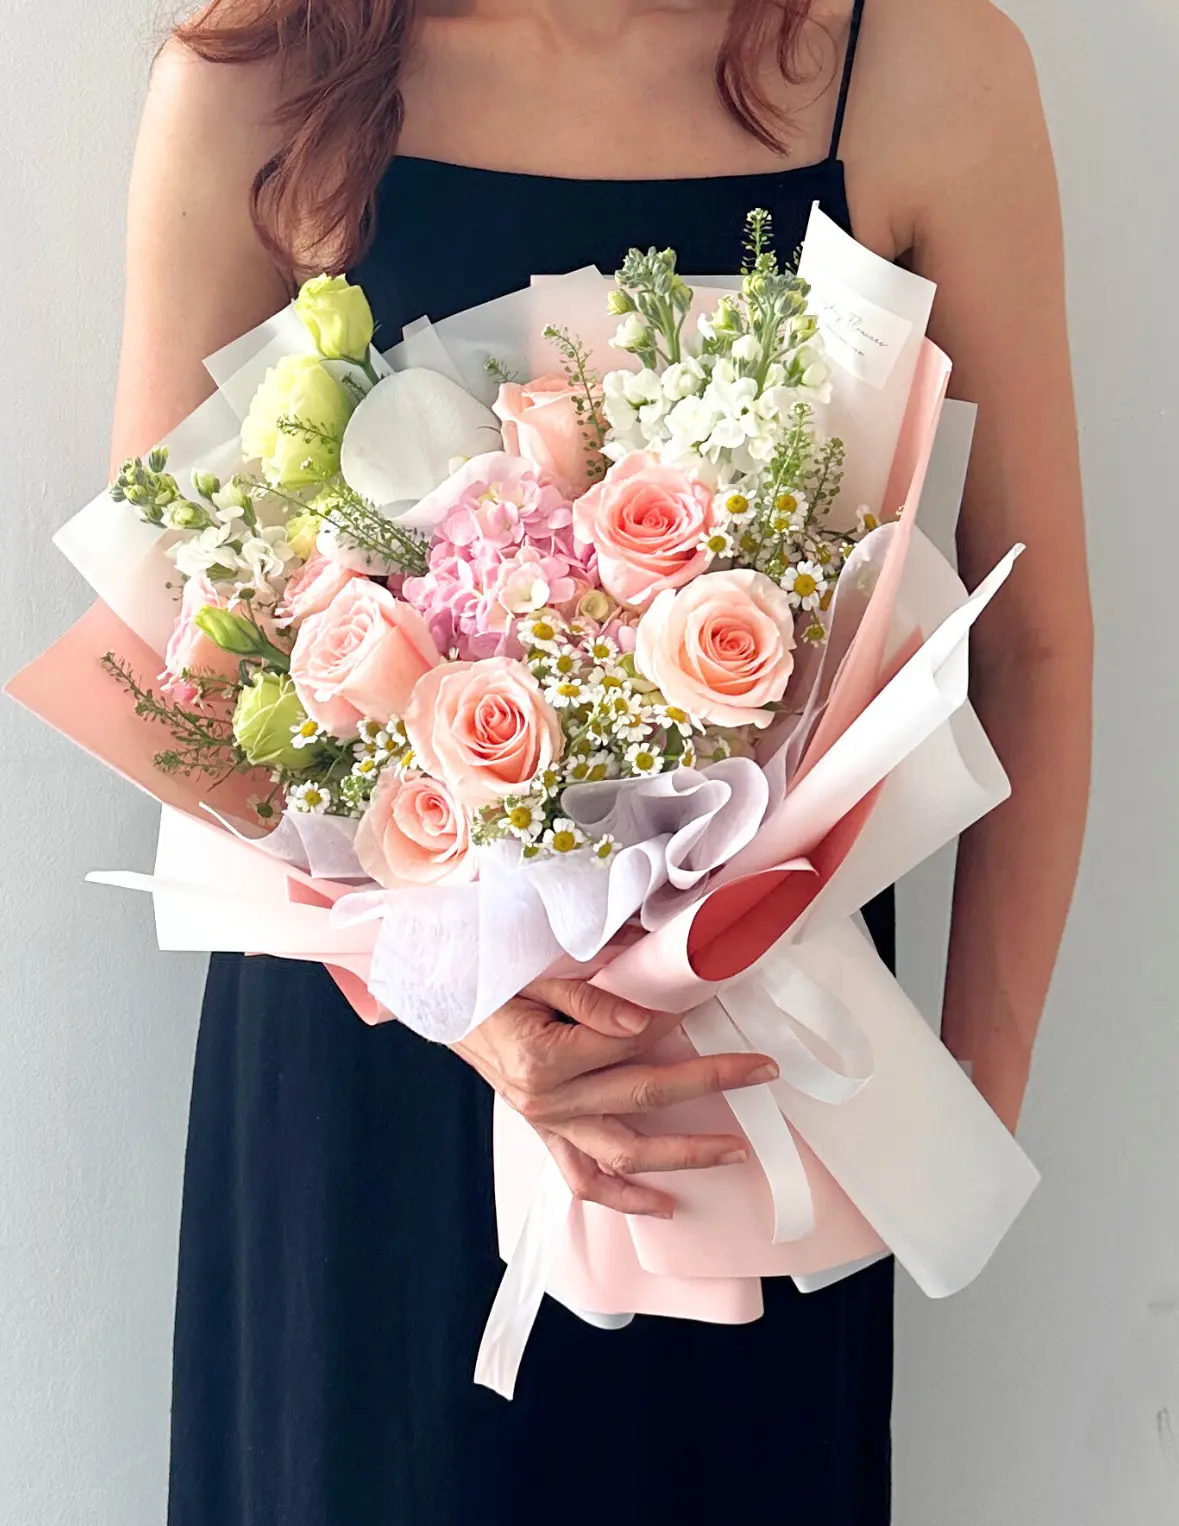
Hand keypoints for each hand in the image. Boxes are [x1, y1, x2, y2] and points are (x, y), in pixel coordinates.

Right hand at [453, 977, 778, 1217]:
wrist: (444, 1003)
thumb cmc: (490, 981)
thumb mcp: (534, 973)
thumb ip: (589, 995)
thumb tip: (644, 1020)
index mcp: (543, 1056)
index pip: (629, 1041)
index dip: (674, 1022)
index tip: (708, 1005)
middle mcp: (546, 1100)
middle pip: (643, 1095)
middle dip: (710, 1082)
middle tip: (761, 1070)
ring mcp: (547, 1125)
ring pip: (625, 1154)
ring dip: (684, 1154)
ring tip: (736, 1150)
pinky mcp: (545, 1136)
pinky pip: (586, 1180)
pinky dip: (626, 1199)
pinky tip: (667, 1206)